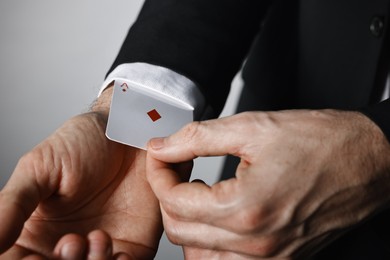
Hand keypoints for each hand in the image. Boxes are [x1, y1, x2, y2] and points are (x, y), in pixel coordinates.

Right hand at [0, 87, 161, 258]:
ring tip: (96, 237)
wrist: (129, 132)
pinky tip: (115, 248)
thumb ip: (13, 205)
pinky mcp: (132, 246)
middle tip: (71, 243)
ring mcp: (101, 247)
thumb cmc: (83, 142)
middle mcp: (68, 245)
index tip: (34, 259)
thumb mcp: (40, 168)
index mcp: (37, 231)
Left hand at [146, 110, 389, 258]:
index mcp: (245, 208)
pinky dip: (209, 242)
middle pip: (178, 231)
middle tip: (176, 168)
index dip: (159, 173)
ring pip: (197, 254)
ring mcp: (268, 257)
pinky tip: (216, 214)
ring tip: (196, 191)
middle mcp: (255, 244)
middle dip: (168, 195)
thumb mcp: (252, 128)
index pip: (173, 202)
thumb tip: (162, 146)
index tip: (162, 153)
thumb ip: (196, 138)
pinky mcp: (279, 259)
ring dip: (186, 222)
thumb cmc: (320, 142)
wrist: (366, 160)